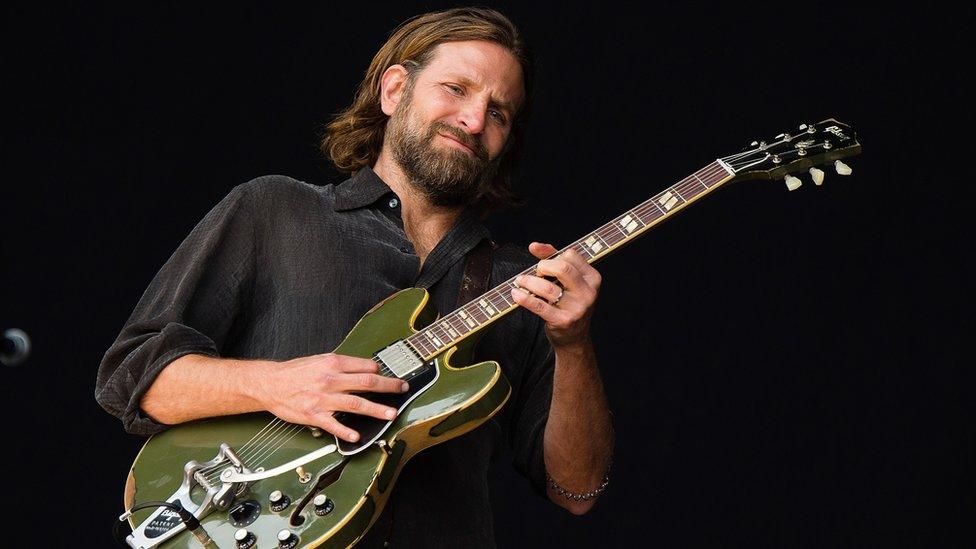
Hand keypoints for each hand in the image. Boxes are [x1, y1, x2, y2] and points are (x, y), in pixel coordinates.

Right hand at [255, 353, 408, 442]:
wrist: (270, 383)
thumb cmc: (294, 372)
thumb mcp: (319, 359)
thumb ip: (340, 365)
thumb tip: (363, 368)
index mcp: (333, 363)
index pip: (365, 366)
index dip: (380, 371)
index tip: (387, 376)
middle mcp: (330, 380)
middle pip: (367, 383)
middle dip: (388, 387)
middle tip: (402, 389)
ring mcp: (323, 399)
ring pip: (356, 404)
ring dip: (376, 410)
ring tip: (391, 414)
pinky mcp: (314, 415)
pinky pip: (333, 425)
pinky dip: (346, 431)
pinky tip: (357, 436)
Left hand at [510, 242, 601, 348]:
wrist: (575, 337)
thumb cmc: (569, 303)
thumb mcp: (569, 281)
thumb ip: (554, 259)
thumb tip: (534, 245)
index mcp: (592, 278)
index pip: (571, 255)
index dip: (553, 255)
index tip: (543, 262)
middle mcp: (588, 293)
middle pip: (562, 268)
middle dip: (543, 267)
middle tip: (535, 273)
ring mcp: (577, 308)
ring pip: (547, 287)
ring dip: (528, 282)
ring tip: (520, 282)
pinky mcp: (564, 321)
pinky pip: (539, 306)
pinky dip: (524, 298)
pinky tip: (516, 294)